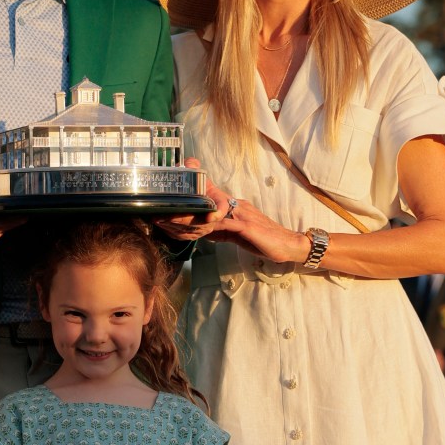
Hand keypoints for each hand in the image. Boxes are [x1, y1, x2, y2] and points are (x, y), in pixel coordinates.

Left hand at [156, 159, 305, 263]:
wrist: (289, 244)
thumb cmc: (264, 239)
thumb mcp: (237, 233)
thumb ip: (220, 229)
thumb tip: (201, 231)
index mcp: (232, 206)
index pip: (205, 200)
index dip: (185, 201)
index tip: (165, 205)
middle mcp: (234, 205)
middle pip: (202, 204)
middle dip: (178, 209)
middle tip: (156, 214)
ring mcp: (240, 214)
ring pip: (208, 212)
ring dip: (185, 217)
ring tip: (165, 221)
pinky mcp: (246, 226)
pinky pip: (223, 224)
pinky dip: (207, 225)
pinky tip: (194, 230)